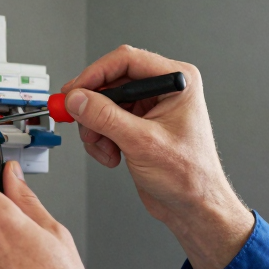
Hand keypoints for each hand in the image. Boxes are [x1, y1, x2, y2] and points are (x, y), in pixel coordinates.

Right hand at [65, 45, 253, 268]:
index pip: (127, 61)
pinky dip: (102, 140)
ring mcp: (150, 109)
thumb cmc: (190, 176)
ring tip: (103, 148)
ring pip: (105, 104)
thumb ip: (106, 117)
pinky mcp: (138, 126)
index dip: (95, 74)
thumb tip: (78, 99)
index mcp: (176, 82)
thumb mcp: (142, 143)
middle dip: (93, 107)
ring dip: (96, 128)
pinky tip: (112, 156)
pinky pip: (107, 122)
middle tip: (78, 120)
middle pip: (112, 82)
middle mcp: (164, 90)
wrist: (194, 207)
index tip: (74, 91)